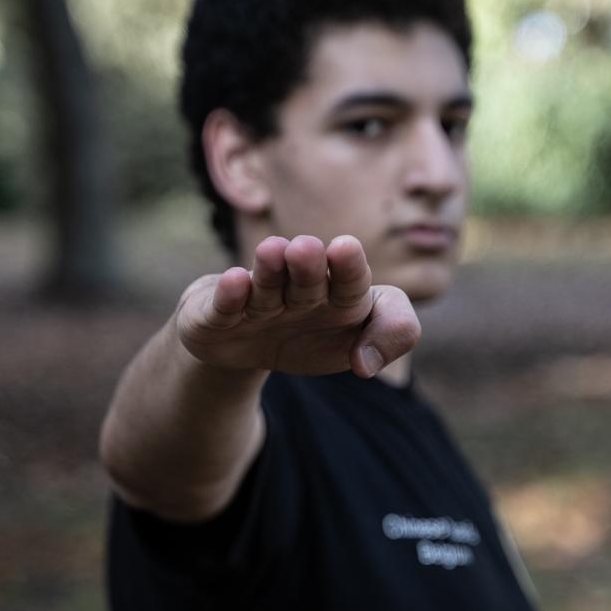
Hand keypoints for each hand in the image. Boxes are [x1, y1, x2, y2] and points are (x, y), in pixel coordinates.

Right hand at [174, 234, 420, 378]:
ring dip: (270, 271)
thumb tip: (367, 362)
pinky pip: (226, 307)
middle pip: (309, 280)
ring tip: (274, 251)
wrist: (246, 345)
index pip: (353, 283)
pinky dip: (229, 296)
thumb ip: (393, 335)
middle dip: (310, 265)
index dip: (350, 268)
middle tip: (306, 248)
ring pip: (267, 287)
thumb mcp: (358, 339)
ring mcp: (257, 303)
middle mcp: (300, 292)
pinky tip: (235, 281)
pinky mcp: (218, 316)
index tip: (344, 249)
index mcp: (341, 296)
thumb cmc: (312, 334)